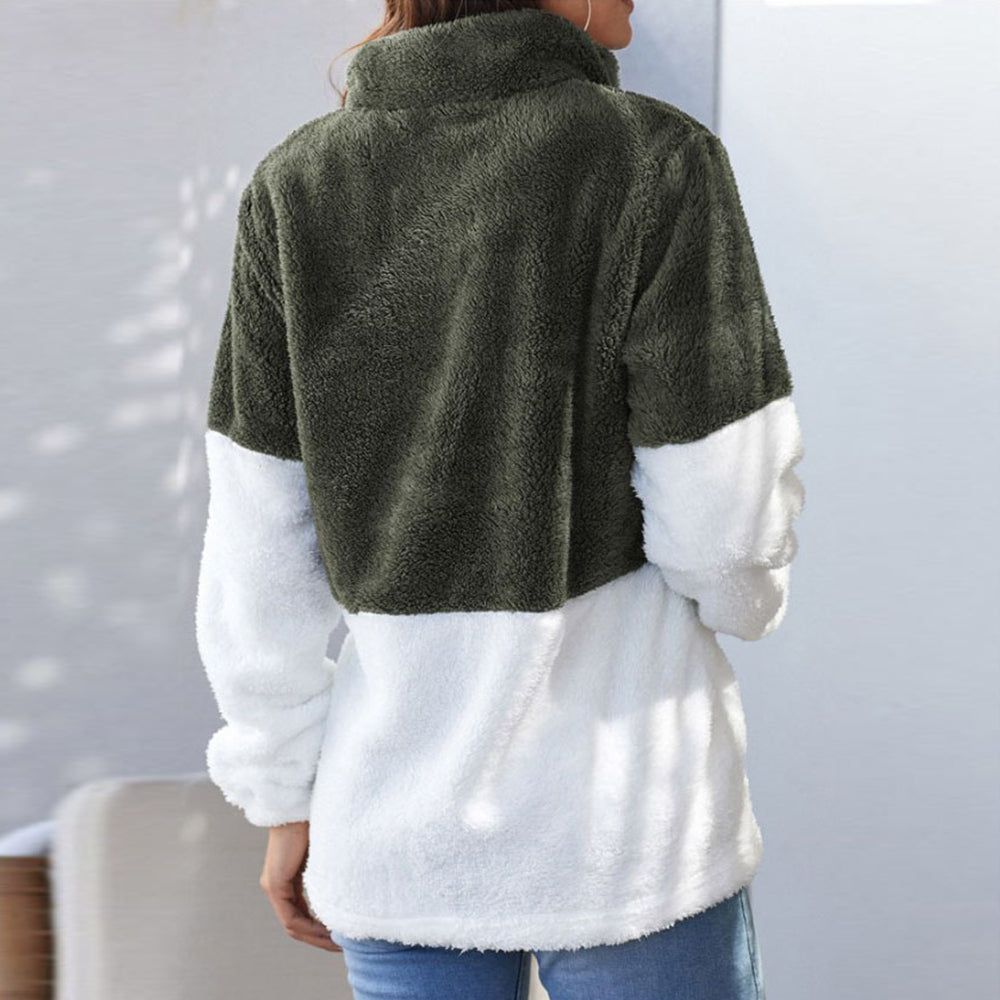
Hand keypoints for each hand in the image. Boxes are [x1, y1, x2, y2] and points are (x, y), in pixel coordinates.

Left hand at [259, 820, 342, 951]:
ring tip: (337, 942)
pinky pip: (291, 917)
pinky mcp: (274, 883)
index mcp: (287, 875)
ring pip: (293, 924)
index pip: (302, 911)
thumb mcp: (326, 850)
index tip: (341, 932)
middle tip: (341, 945)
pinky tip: (327, 931)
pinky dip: (309, 927)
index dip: (320, 926)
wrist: (300, 801)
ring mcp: (273, 884)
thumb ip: (330, 869)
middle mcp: (276, 883)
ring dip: (315, 936)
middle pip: (297, 923)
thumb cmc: (317, 817)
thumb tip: (350, 885)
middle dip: (319, 937)